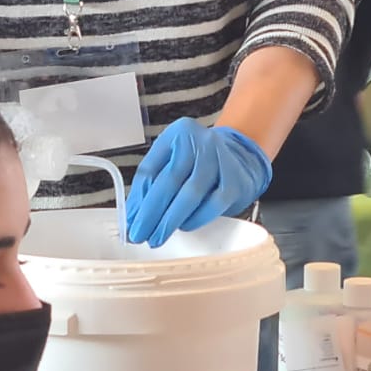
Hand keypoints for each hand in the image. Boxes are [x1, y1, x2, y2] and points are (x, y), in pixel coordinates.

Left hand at [126, 119, 272, 247]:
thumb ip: (150, 184)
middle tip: (140, 235)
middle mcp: (201, 142)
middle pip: (170, 181)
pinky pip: (212, 205)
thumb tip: (133, 217)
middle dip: (152, 213)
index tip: (130, 223)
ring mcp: (221, 160)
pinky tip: (184, 227)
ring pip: (191, 194)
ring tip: (157, 237)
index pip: (151, 169)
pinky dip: (195, 219)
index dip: (138, 199)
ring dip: (171, 220)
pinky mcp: (236, 181)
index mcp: (178, 133)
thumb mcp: (171, 161)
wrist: (240, 160)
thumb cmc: (198, 162)